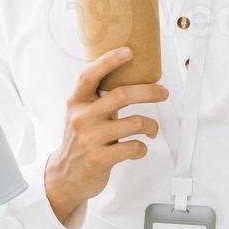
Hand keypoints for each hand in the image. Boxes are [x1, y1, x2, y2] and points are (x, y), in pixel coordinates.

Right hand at [44, 48, 168, 223]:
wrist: (65, 176)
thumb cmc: (79, 142)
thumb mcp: (80, 115)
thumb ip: (97, 100)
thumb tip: (131, 80)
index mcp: (77, 103)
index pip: (89, 75)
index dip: (109, 61)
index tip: (128, 51)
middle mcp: (82, 118)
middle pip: (121, 95)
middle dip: (149, 92)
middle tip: (163, 93)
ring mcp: (90, 139)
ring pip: (135, 123)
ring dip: (151, 126)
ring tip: (151, 129)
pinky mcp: (100, 159)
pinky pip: (134, 147)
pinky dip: (142, 147)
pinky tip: (138, 148)